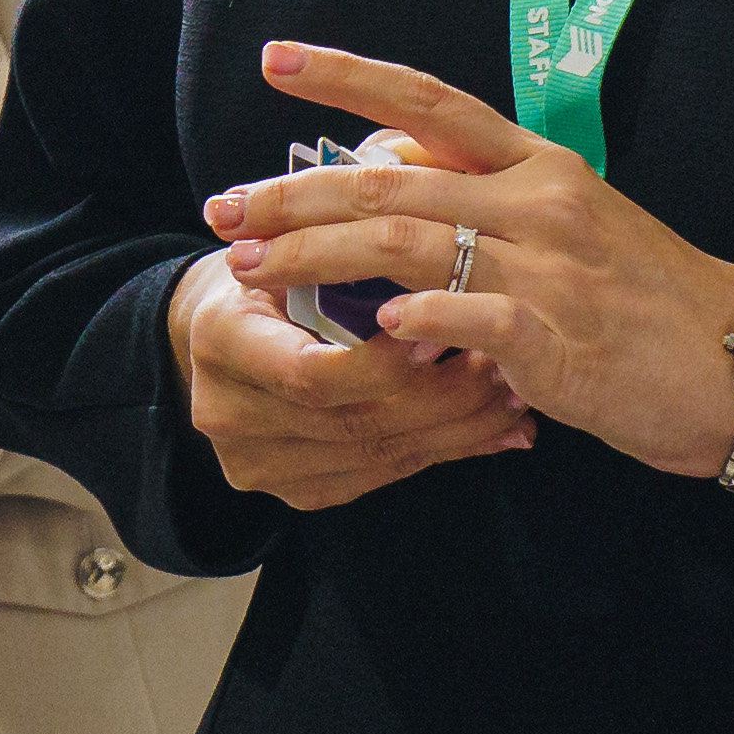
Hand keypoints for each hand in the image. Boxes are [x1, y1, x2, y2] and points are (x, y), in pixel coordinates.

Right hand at [162, 247, 532, 509]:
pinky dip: (443, 452)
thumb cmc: (273, 265)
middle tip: (504, 365)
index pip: (310, 374)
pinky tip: (492, 431)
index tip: (446, 333)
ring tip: (513, 398)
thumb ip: (349, 250)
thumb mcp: (294, 242)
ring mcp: (258, 463)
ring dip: (457, 429)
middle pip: (352, 422)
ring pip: (377, 456)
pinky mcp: (294, 491)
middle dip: (442, 398)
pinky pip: (380, 477)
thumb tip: (444, 257)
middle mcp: (228, 413)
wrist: (223, 325)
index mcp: (219, 339)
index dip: (384, 364)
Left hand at [209, 42, 733, 482]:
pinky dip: (416, 316)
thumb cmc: (646, 297)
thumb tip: (389, 166)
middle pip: (389, 175)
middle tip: (225, 211)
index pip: (427, 97)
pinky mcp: (559, 338)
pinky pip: (469, 315)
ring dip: (318, 254)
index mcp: (536, 164)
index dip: (346, 74)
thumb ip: (481, 194)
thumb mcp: (568, 222)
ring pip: (406, 238)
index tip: (273, 60)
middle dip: (293, 195)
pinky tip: (377, 325)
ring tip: (255, 269)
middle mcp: (535, 200)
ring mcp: (547, 268)